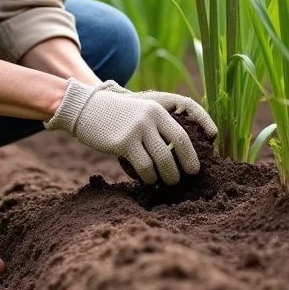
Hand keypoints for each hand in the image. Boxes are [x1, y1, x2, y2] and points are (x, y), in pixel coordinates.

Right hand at [44, 79, 199, 184]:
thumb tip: (176, 151)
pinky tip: (148, 180)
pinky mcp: (124, 143)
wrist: (85, 109)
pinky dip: (149, 177)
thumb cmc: (114, 115)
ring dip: (168, 176)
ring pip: (163, 161)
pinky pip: (145, 167)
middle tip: (187, 175)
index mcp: (157, 109)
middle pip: (179, 146)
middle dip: (187, 165)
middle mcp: (150, 116)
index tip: (203, 157)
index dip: (197, 145)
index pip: (185, 130)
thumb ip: (156, 125)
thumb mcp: (139, 110)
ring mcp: (137, 129)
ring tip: (167, 181)